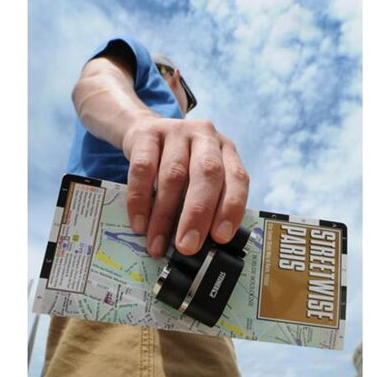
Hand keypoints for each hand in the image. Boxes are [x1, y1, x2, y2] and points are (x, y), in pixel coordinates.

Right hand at [122, 115, 249, 256]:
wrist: (145, 130)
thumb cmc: (180, 164)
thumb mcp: (199, 177)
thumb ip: (206, 202)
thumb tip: (201, 244)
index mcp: (226, 151)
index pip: (237, 178)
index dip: (231, 208)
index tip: (221, 238)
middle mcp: (205, 137)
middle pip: (207, 174)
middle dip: (198, 214)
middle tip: (187, 246)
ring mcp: (176, 132)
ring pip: (173, 175)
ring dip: (164, 216)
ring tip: (156, 245)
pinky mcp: (146, 134)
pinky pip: (142, 169)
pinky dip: (140, 200)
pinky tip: (139, 224)